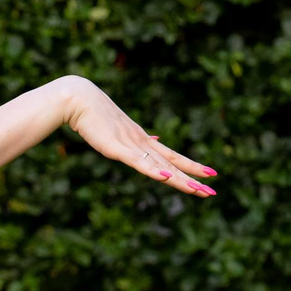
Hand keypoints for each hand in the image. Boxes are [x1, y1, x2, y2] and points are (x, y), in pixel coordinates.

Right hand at [58, 78, 218, 196]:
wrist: (79, 99)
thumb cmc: (96, 114)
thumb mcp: (121, 130)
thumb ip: (137, 139)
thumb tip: (155, 140)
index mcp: (143, 140)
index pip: (173, 156)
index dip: (192, 166)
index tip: (210, 173)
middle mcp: (142, 143)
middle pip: (172, 165)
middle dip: (192, 179)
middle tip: (212, 191)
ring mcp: (131, 145)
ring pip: (160, 167)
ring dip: (180, 180)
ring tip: (198, 190)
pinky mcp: (117, 148)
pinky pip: (138, 162)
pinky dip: (153, 170)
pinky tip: (167, 178)